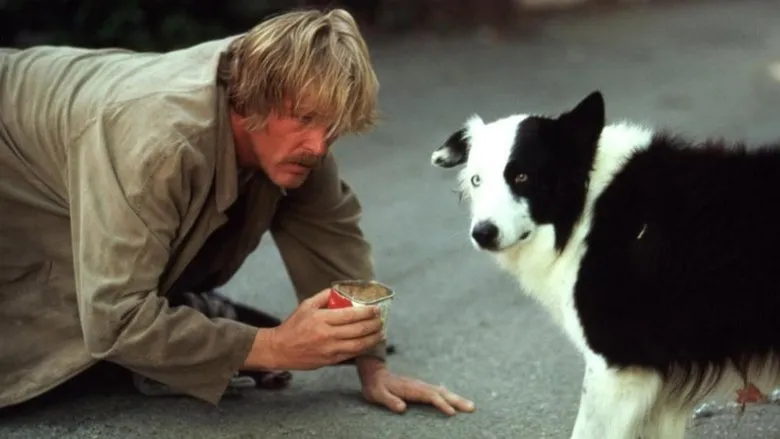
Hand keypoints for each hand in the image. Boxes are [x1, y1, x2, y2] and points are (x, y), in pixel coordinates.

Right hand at [252, 289, 384, 369]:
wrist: (280, 349)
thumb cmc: (293, 326)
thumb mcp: (306, 305)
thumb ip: (324, 296)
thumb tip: (342, 291)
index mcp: (322, 319)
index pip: (351, 315)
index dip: (367, 312)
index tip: (376, 309)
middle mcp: (327, 335)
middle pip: (358, 330)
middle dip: (374, 325)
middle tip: (382, 320)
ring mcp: (330, 350)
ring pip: (358, 345)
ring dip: (373, 338)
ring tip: (381, 332)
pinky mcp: (330, 361)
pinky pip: (351, 355)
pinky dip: (363, 348)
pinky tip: (369, 343)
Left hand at [357, 357, 475, 415]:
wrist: (374, 374)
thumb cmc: (376, 386)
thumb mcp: (378, 395)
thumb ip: (389, 401)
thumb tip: (402, 408)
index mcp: (411, 388)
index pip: (430, 396)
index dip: (441, 404)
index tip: (452, 413)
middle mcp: (419, 386)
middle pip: (442, 393)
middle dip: (457, 401)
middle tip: (472, 408)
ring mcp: (421, 386)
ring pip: (442, 392)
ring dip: (456, 399)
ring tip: (470, 406)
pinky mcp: (420, 388)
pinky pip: (438, 392)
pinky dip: (448, 396)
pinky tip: (453, 398)